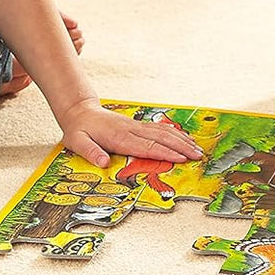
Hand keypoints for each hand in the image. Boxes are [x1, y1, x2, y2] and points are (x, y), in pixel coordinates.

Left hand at [56, 100, 204, 167]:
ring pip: (164, 132)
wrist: (81, 112)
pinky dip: (175, 133)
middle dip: (181, 147)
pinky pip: (160, 129)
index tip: (181, 159)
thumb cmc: (79, 130)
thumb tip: (103, 163)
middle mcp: (132, 130)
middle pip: (162, 138)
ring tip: (197, 149)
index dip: (165, 153)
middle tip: (198, 156)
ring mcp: (137, 126)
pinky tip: (185, 139)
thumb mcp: (77, 142)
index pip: (147, 146)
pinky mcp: (138, 125)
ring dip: (182, 140)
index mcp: (120, 137)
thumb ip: (90, 152)